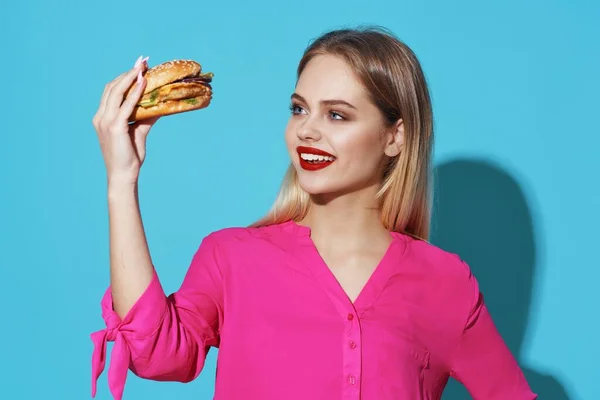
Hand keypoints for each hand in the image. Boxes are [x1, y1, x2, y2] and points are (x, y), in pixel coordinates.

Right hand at [93, 55, 159, 184]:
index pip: (111, 91)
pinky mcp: (114, 126)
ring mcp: (105, 121)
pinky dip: (135, 92)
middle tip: (142, 61)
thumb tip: (160, 106)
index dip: (124, 77)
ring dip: (130, 77)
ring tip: (143, 67)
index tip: (138, 67)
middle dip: (128, 73)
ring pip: (116, 92)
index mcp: (102, 117)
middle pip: (112, 87)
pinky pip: (126, 105)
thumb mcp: (139, 133)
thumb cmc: (130, 157)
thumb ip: (146, 118)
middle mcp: (100, 117)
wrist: (123, 175)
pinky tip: (144, 83)